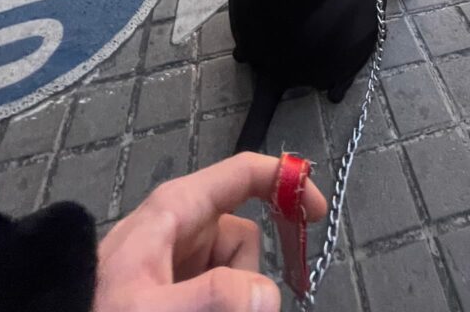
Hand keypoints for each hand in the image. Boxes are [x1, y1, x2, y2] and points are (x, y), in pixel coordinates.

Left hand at [95, 152, 326, 311]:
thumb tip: (269, 293)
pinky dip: (225, 304)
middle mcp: (182, 226)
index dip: (286, 181)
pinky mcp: (173, 286)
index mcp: (178, 208)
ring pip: (235, 271)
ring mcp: (178, 258)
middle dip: (251, 277)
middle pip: (246, 234)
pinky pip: (219, 289)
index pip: (243, 172)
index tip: (317, 213)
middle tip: (241, 310)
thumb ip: (213, 296)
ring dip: (235, 299)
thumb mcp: (151, 310)